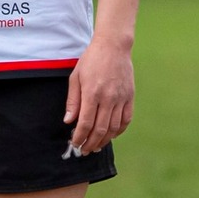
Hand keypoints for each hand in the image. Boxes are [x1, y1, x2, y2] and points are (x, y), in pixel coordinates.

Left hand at [64, 40, 132, 156]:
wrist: (113, 46)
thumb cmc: (91, 60)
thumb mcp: (76, 77)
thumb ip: (73, 101)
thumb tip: (68, 121)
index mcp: (92, 93)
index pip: (85, 123)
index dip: (80, 137)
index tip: (75, 143)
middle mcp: (108, 98)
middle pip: (100, 129)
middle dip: (91, 143)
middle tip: (84, 150)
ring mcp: (121, 98)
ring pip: (114, 128)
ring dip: (104, 140)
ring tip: (96, 146)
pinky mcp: (130, 97)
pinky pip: (126, 120)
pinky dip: (119, 131)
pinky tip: (111, 135)